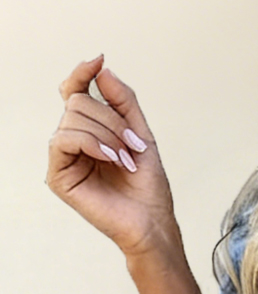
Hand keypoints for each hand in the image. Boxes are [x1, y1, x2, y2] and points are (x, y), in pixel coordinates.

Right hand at [46, 54, 181, 259]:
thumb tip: (101, 68)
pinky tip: (111, 159)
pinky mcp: (59, 176)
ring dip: (108, 135)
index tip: (98, 61)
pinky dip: (92, 144)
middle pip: (78, 102)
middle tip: (133, 146)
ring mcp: (64, 158)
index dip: (82, 73)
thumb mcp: (141, 134)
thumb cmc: (148, 186)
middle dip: (111, 119)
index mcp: (89, 130)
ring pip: (73, 118)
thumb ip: (123, 101)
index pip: (75, 91)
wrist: (152, 222)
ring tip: (126, 159)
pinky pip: (64, 140)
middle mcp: (73, 141)